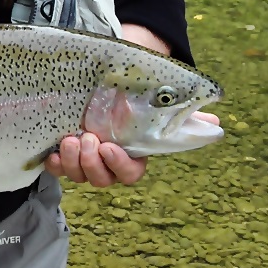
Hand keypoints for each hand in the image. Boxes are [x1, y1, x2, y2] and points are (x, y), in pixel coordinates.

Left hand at [44, 110, 220, 185]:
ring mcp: (83, 160)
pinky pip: (57, 168)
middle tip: (88, 139)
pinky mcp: (63, 153)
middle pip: (101, 180)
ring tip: (70, 139)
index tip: (111, 147)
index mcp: (131, 156)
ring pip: (79, 175)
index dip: (119, 165)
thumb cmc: (130, 99)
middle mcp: (107, 163)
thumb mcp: (154, 103)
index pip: (129, 173)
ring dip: (73, 162)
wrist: (100, 87)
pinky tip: (52, 153)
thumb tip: (215, 123)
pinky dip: (55, 164)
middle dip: (93, 163)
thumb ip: (182, 116)